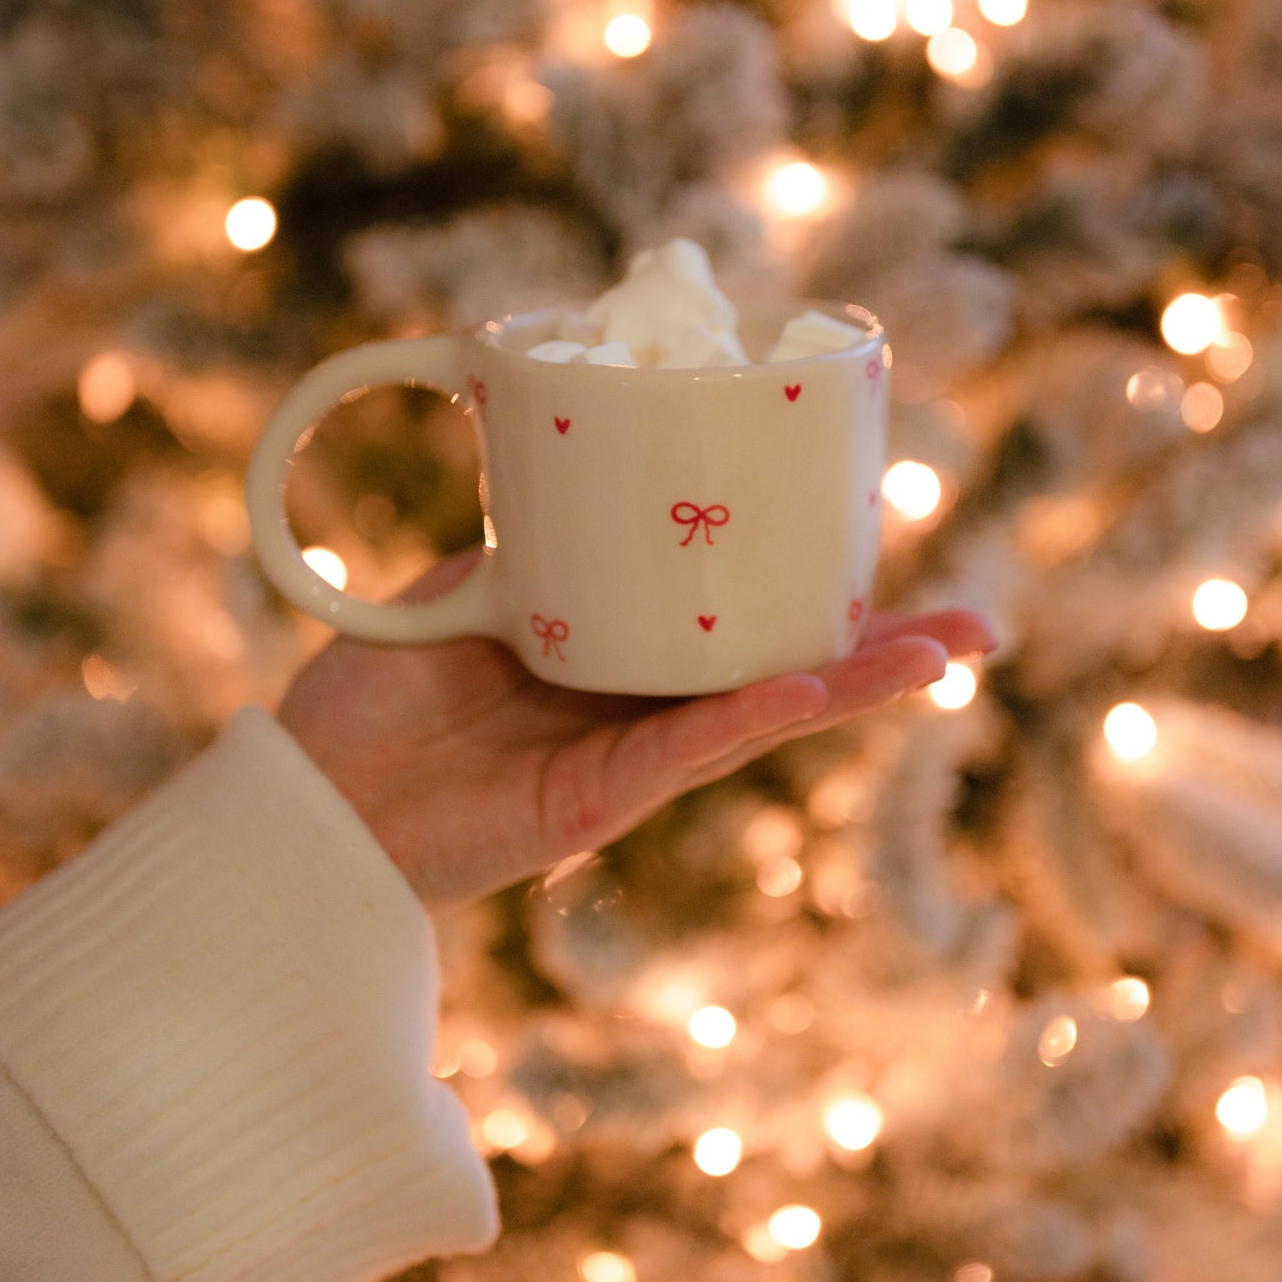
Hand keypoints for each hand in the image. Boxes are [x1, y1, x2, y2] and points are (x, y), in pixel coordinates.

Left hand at [279, 554, 995, 905]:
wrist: (303, 792)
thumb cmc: (369, 699)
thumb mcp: (463, 594)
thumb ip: (530, 552)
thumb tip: (583, 477)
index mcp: (619, 662)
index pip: (739, 627)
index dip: (817, 603)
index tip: (891, 563)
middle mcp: (640, 713)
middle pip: (781, 674)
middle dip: (881, 656)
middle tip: (978, 630)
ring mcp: (624, 761)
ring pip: (757, 715)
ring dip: (851, 686)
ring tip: (938, 657)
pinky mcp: (591, 804)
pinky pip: (681, 754)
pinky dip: (742, 719)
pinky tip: (807, 689)